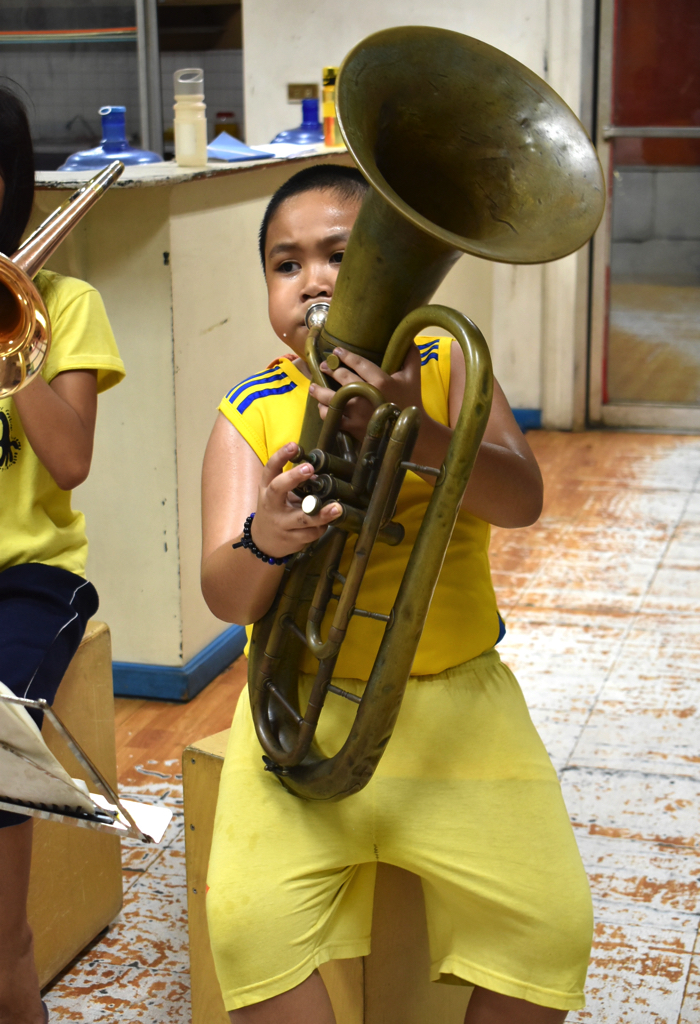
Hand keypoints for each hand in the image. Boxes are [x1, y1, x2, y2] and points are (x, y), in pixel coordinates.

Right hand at [250, 442, 341, 557]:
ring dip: (321, 514)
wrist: (262, 542)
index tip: (293, 446)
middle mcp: (271, 505)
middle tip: (309, 469)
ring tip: (336, 508)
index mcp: (267, 490)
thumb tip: (317, 475)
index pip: (270, 469)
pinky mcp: (291, 540)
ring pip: (302, 519)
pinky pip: (311, 533)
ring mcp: (280, 524)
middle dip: (293, 477)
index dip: (280, 456)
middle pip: (278, 488)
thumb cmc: (274, 511)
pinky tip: (326, 523)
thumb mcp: (277, 495)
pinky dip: (321, 527)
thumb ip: (294, 483)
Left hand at [309, 344, 422, 441]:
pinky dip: (324, 411)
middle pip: (342, 377)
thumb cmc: (411, 401)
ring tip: (314, 386)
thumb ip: (410, 355)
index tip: (336, 351)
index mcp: (381, 381)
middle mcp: (366, 395)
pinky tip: (322, 407)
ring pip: (331, 398)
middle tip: (324, 366)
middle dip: (330, 369)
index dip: (345, 355)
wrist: (408, 432)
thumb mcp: (413, 377)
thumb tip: (407, 337)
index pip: (358, 363)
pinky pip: (332, 418)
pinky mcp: (352, 427)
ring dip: (319, 391)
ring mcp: (357, 412)